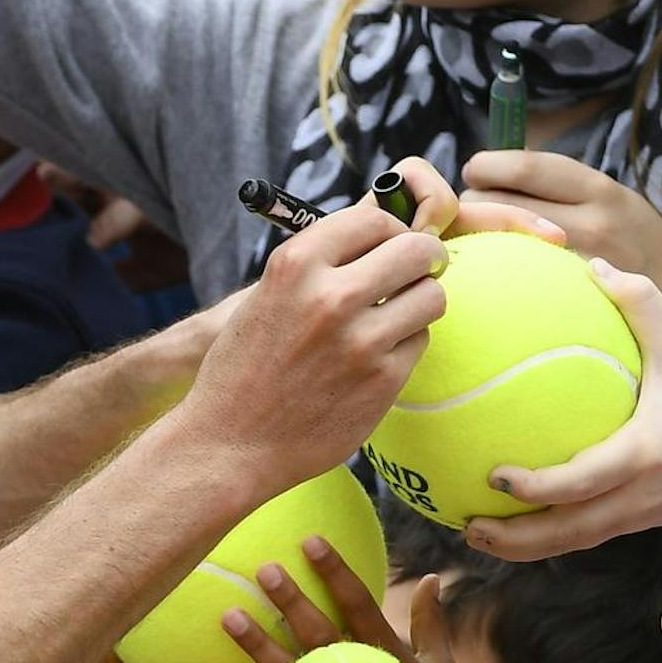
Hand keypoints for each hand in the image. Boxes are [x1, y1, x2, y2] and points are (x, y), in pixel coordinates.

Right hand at [169, 192, 445, 493]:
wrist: (231, 443)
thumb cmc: (245, 367)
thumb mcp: (267, 294)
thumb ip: (319, 263)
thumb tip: (384, 237)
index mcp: (295, 265)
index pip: (374, 219)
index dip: (392, 229)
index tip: (394, 243)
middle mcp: (330, 297)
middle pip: (416, 251)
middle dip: (423, 257)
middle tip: (420, 269)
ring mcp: (361, 341)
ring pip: (430, 296)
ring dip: (420, 301)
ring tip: (397, 315)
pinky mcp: (383, 381)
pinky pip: (419, 341)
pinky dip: (406, 344)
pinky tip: (377, 356)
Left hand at [458, 257, 661, 559]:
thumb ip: (642, 302)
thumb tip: (593, 265)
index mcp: (645, 456)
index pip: (582, 483)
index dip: (536, 488)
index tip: (494, 474)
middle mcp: (639, 497)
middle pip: (569, 533)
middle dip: (516, 539)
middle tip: (467, 524)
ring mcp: (640, 517)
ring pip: (574, 543)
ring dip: (525, 547)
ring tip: (478, 535)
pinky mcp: (641, 523)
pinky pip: (588, 535)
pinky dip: (550, 537)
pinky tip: (517, 521)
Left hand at [461, 150, 661, 346]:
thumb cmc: (640, 246)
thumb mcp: (613, 202)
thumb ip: (563, 190)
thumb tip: (496, 171)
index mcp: (599, 190)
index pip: (526, 167)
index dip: (488, 166)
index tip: (475, 169)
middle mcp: (591, 224)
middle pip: (500, 203)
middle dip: (474, 203)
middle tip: (472, 211)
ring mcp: (580, 266)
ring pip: (500, 243)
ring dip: (481, 238)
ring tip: (484, 240)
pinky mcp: (570, 301)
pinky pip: (515, 280)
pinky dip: (498, 271)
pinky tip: (499, 273)